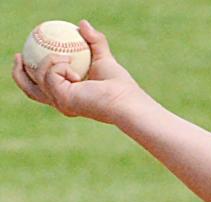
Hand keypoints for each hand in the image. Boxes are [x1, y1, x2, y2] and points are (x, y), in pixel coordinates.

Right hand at [11, 20, 148, 123]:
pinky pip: (49, 74)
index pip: (44, 86)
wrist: (126, 99)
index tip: (25, 55)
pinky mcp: (62, 99)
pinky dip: (56, 64)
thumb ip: (94, 41)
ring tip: (59, 55)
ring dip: (45, 62)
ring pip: (36, 80)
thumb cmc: (119, 85)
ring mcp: (61, 103)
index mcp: (69, 96)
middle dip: (19, 74)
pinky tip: (68, 61)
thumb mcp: (104, 57)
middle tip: (18, 55)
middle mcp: (62, 103)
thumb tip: (82, 23)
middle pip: (30, 91)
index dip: (31, 73)